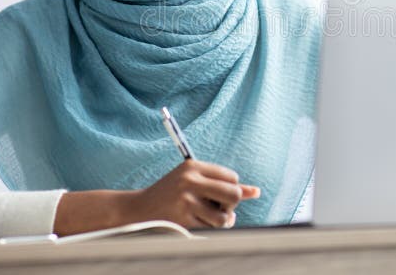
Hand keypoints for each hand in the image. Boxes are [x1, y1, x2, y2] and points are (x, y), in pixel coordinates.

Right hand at [124, 159, 259, 228]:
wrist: (138, 210)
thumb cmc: (172, 195)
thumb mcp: (194, 182)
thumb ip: (224, 185)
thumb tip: (257, 192)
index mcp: (193, 166)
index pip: (232, 177)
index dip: (232, 189)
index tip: (221, 195)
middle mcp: (190, 180)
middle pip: (234, 193)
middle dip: (232, 205)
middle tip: (221, 208)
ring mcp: (186, 199)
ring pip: (224, 215)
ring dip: (221, 220)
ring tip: (210, 217)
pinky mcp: (183, 218)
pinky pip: (211, 227)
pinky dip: (209, 228)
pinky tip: (198, 223)